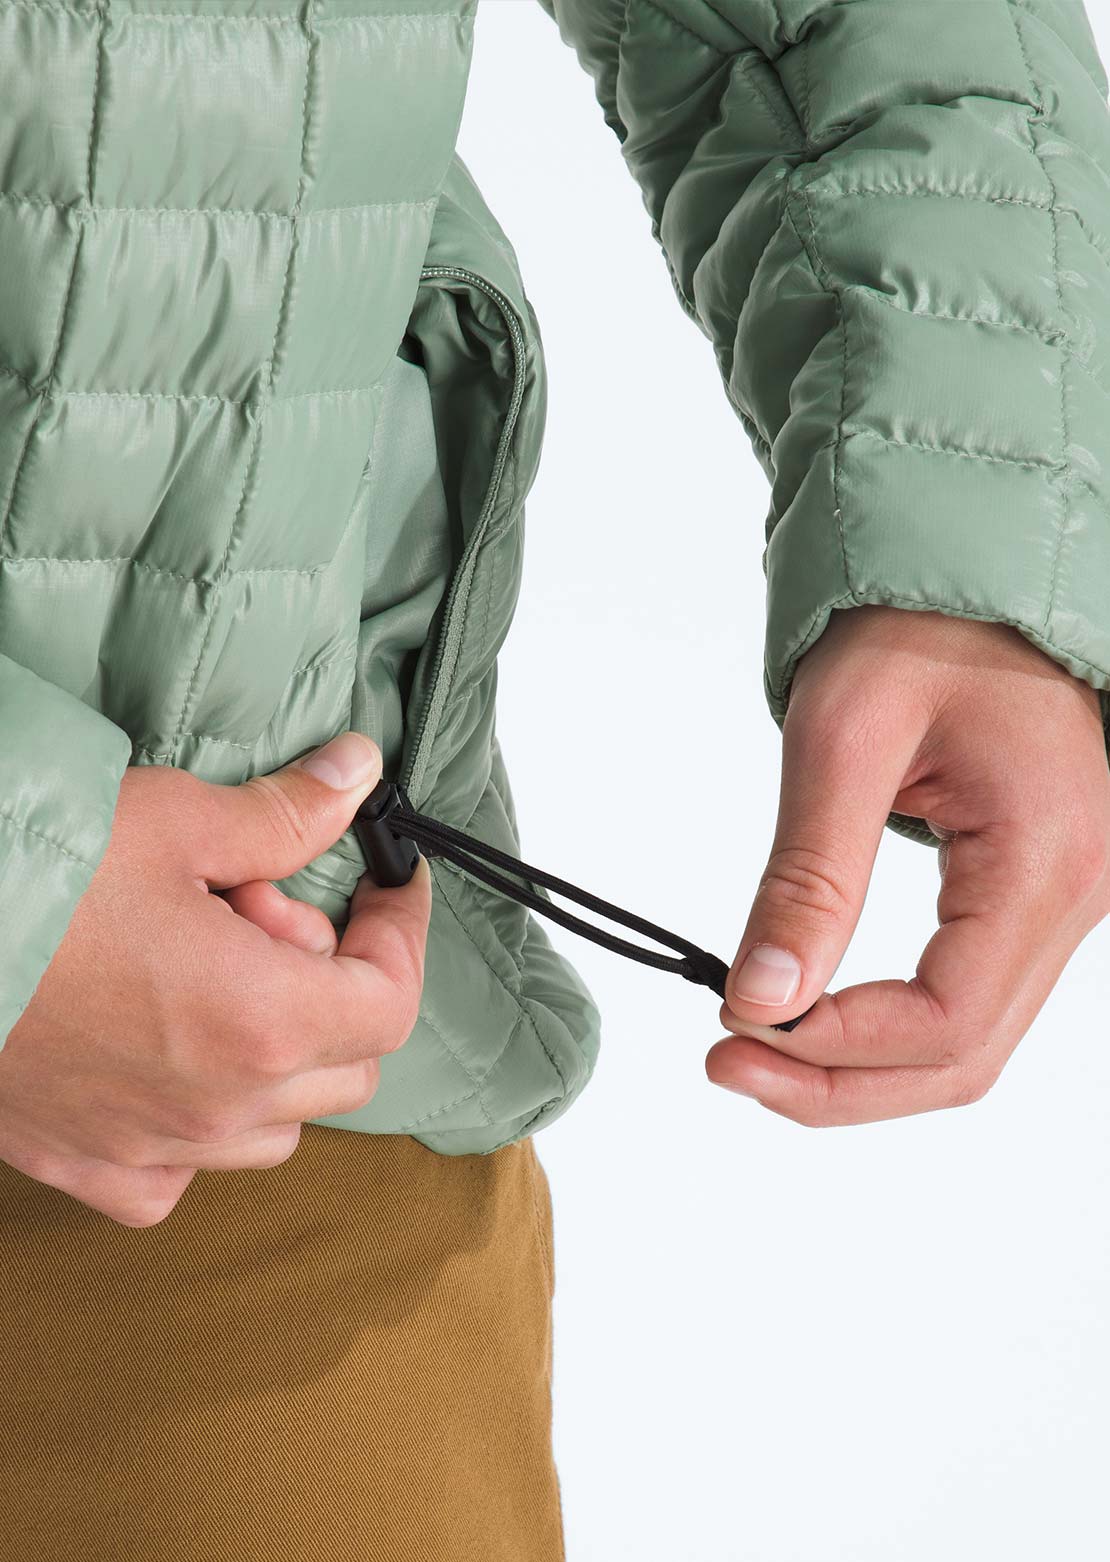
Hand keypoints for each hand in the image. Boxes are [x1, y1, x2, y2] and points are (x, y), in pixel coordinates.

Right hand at [0, 734, 429, 1224]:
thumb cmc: (31, 874)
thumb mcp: (174, 822)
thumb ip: (285, 816)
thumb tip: (356, 778)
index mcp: (260, 1021)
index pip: (392, 1001)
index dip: (402, 934)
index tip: (390, 889)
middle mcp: (218, 1106)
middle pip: (347, 1063)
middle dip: (333, 979)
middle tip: (259, 908)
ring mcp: (151, 1149)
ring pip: (275, 1124)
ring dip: (277, 1051)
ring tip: (211, 971)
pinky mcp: (87, 1166)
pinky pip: (180, 1171)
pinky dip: (200, 1120)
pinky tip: (167, 1055)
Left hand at [706, 607, 1109, 1124]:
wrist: (971, 581)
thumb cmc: (915, 631)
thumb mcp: (842, 739)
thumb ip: (809, 877)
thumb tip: (762, 1000)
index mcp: (1047, 859)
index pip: (948, 1019)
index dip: (836, 1052)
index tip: (732, 1032)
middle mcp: (1078, 898)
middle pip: (962, 1056)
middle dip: (837, 1082)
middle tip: (726, 1062)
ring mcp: (1064, 902)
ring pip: (967, 1041)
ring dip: (858, 1066)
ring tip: (753, 1047)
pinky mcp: (1031, 897)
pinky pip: (968, 998)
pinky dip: (886, 1027)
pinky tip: (812, 1013)